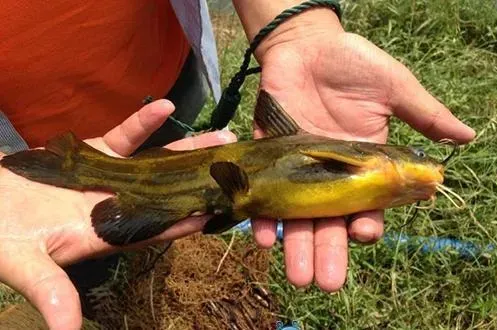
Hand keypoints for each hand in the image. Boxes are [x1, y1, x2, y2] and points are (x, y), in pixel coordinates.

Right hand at [0, 100, 235, 329]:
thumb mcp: (22, 263)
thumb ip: (50, 291)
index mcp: (104, 233)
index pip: (153, 229)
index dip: (183, 222)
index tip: (215, 212)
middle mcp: (115, 206)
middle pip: (167, 194)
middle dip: (200, 182)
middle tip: (237, 171)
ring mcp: (108, 178)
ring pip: (156, 163)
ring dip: (187, 151)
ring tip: (222, 139)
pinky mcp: (94, 154)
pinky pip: (125, 138)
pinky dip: (144, 124)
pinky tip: (168, 108)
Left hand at [249, 9, 474, 290]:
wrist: (306, 45)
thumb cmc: (353, 64)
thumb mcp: (394, 87)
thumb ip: (424, 113)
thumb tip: (465, 137)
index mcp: (363, 164)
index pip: (367, 205)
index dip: (367, 223)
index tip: (366, 234)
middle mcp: (330, 174)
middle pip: (330, 221)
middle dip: (329, 252)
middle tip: (325, 282)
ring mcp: (297, 168)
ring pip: (297, 215)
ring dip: (296, 245)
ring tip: (297, 275)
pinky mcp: (268, 155)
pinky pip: (263, 190)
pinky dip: (262, 213)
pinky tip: (263, 236)